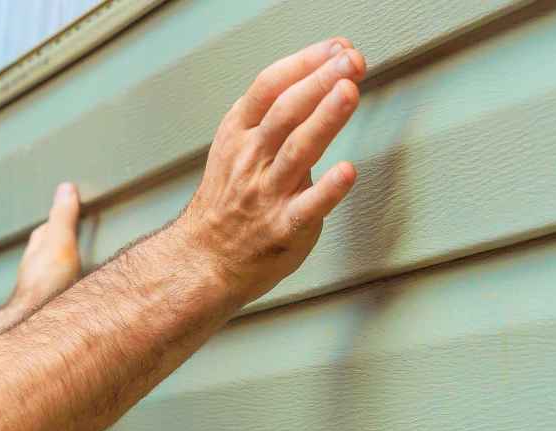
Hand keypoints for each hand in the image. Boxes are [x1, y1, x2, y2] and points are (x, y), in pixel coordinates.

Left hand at [9, 182, 82, 311]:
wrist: (39, 323)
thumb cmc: (47, 284)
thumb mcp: (59, 243)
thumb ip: (63, 217)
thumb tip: (66, 188)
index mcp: (38, 249)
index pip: (48, 227)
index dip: (61, 218)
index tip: (74, 208)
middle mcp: (39, 267)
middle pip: (51, 248)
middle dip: (64, 241)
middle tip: (80, 234)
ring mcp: (45, 287)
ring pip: (57, 270)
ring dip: (69, 266)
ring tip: (85, 263)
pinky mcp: (54, 304)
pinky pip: (65, 288)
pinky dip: (74, 284)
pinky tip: (84, 291)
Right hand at [169, 38, 365, 305]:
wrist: (204, 258)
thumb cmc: (230, 201)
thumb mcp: (236, 144)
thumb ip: (272, 116)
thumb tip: (319, 78)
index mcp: (239, 132)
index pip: (271, 85)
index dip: (305, 62)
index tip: (336, 48)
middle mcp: (252, 158)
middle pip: (287, 110)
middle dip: (321, 80)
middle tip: (351, 60)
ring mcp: (267, 193)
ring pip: (298, 149)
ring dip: (326, 118)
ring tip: (349, 91)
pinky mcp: (284, 227)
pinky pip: (308, 206)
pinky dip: (328, 189)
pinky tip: (348, 171)